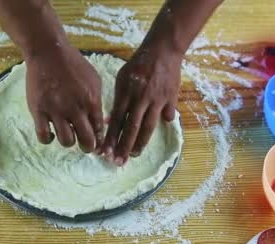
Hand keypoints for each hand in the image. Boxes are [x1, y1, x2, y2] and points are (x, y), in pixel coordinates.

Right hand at [25, 46, 102, 151]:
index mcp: (91, 101)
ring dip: (69, 141)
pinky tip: (51, 132)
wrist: (48, 52)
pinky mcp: (38, 110)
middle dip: (88, 147)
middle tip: (85, 145)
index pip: (100, 130)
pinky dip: (49, 139)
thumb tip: (100, 123)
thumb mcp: (94, 80)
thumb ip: (98, 102)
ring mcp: (56, 110)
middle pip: (86, 142)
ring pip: (66, 142)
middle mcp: (75, 108)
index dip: (100, 140)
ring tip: (66, 133)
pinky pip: (44, 136)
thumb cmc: (73, 65)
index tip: (96, 142)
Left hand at [102, 48, 181, 164]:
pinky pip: (166, 115)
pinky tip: (158, 133)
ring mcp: (156, 99)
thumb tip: (113, 121)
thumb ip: (119, 100)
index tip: (105, 152)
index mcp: (126, 92)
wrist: (162, 50)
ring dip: (140, 143)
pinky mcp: (170, 98)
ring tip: (134, 155)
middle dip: (124, 146)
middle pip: (131, 127)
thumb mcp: (122, 78)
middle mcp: (140, 97)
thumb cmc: (138, 65)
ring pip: (148, 126)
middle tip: (118, 162)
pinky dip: (163, 124)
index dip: (111, 137)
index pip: (116, 119)